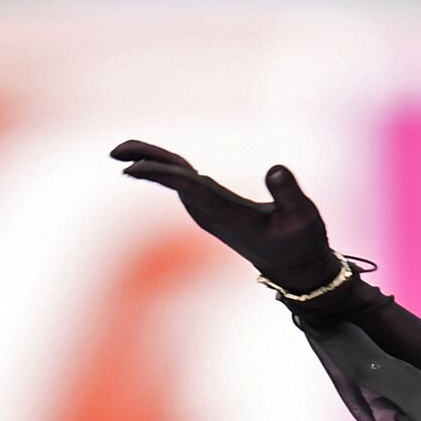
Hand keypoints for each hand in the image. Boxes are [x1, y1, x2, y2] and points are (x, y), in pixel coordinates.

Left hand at [110, 139, 340, 290]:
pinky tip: (158, 164)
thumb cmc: (302, 244)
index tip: (130, 167)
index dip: (161, 174)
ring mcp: (213, 213)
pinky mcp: (216, 211)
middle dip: (146, 164)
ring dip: (154, 164)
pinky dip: (170, 171)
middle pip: (174, 182)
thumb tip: (276, 168)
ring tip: (126, 151)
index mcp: (229, 214)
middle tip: (115, 150)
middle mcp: (214, 213)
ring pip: (177, 182)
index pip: (189, 188)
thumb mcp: (305, 218)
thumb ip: (289, 194)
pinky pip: (186, 185)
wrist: (297, 270)